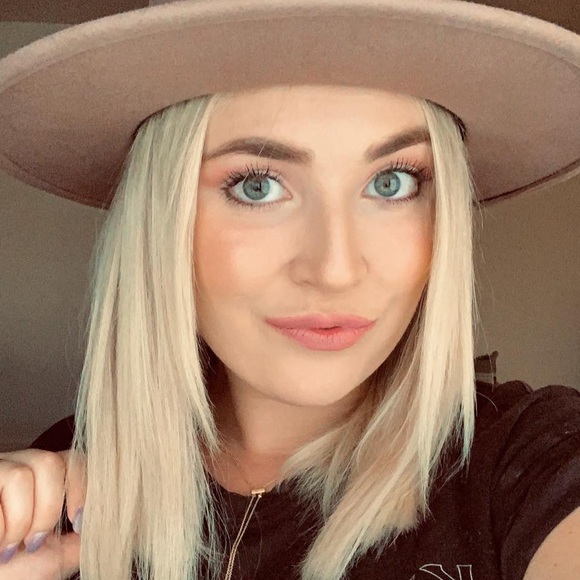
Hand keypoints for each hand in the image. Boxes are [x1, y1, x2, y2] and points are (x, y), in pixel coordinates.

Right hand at [0, 448, 84, 579]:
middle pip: (50, 461)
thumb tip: (112, 526)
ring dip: (19, 521)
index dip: (83, 487)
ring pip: (22, 475)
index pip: (75, 460)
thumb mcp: (54, 557)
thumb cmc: (11, 573)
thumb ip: (82, 537)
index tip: (79, 523)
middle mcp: (20, 468)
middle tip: (35, 542)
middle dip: (48, 509)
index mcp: (43, 480)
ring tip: (9, 546)